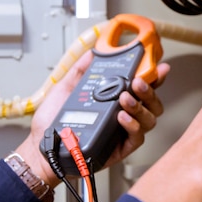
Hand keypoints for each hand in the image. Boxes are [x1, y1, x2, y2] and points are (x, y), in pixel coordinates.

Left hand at [16, 50, 169, 187]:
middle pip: (152, 102)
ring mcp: (124, 131)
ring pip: (149, 119)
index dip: (154, 77)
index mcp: (115, 100)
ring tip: (125, 99)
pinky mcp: (122, 148)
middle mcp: (124, 114)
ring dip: (140, 106)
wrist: (43, 147)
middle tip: (137, 82)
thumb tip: (92, 53)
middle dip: (150, 90)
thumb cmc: (53, 123)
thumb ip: (80, 71)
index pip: (141, 87)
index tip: (158, 67)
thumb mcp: (65, 89)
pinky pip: (137, 137)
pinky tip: (122, 117)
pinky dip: (132, 125)